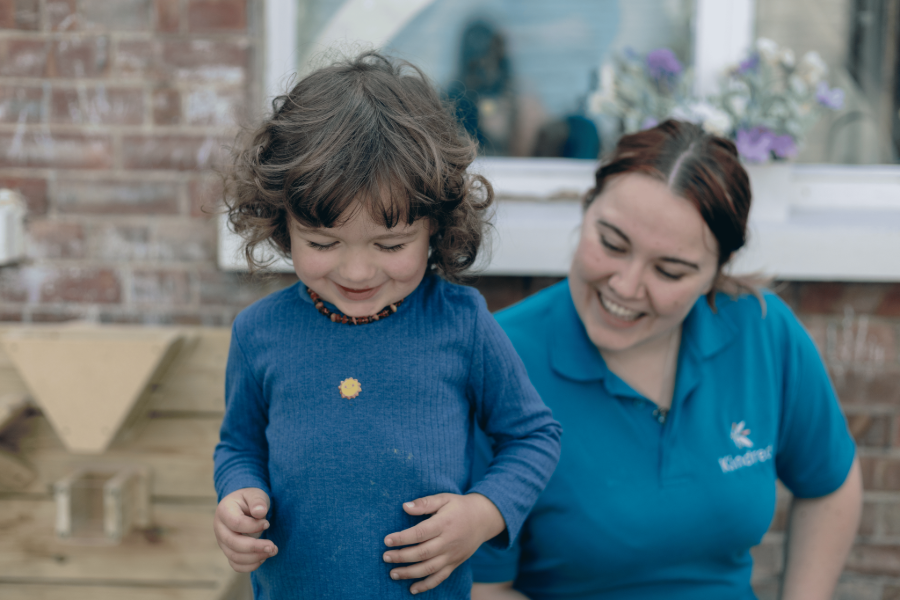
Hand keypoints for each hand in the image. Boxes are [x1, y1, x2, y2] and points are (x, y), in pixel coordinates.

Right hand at [213, 487, 278, 572]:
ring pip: (234, 556)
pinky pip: (235, 564)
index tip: (267, 524)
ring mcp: (222, 541)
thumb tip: (260, 512)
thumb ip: (257, 501)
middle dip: (255, 547)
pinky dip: (250, 566)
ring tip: (272, 551)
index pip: (236, 523)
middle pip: (233, 543)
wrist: (242, 506)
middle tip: (273, 547)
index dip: (253, 526)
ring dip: (255, 558)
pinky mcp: (228, 551)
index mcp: (224, 511)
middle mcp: (220, 528)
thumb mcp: (255, 494)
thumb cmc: (250, 499)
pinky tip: (263, 558)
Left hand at [383, 492, 505, 594]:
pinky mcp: (455, 563)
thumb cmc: (459, 507)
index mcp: (444, 523)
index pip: (420, 533)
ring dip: (410, 573)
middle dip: (402, 557)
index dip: (402, 538)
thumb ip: (424, 503)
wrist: (483, 519)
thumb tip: (405, 506)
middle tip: (385, 557)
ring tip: (393, 573)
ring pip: (429, 568)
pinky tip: (412, 589)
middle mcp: (448, 541)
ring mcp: (452, 555)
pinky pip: (440, 577)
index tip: (387, 540)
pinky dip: (426, 585)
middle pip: (422, 553)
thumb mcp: (444, 498)